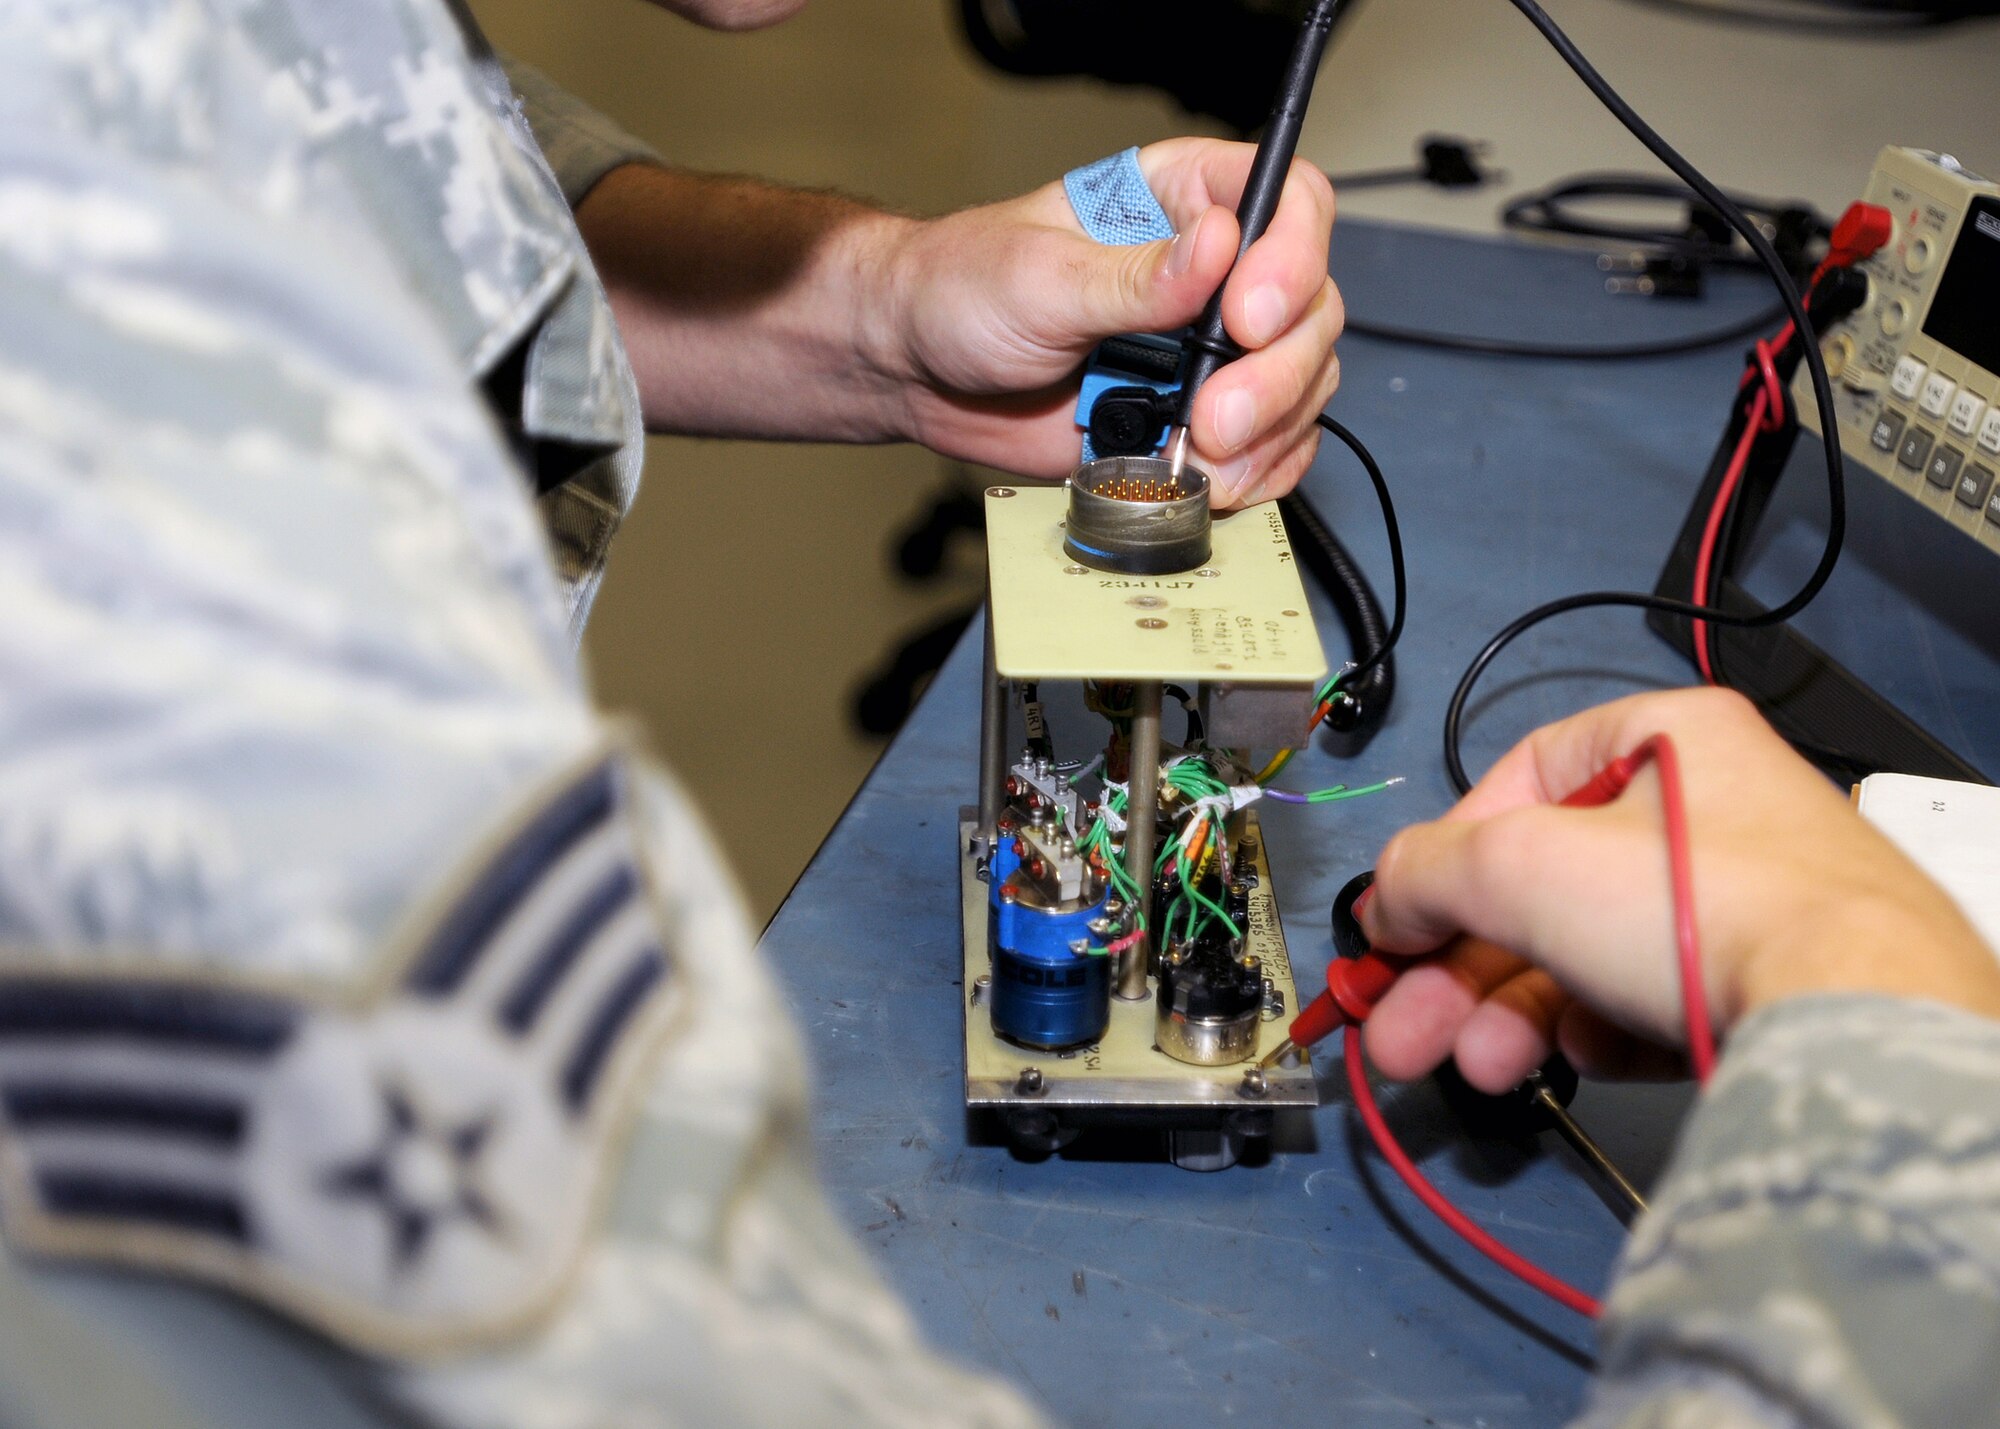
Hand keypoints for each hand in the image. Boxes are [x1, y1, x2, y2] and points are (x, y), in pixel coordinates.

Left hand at [881, 138, 1341, 506]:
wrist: (916, 369)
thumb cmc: (963, 291)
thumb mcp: (1041, 276)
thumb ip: (1133, 276)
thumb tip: (1218, 246)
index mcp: (1183, 201)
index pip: (1289, 203)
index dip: (1291, 258)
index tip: (1247, 316)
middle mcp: (1213, 273)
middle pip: (1311, 306)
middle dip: (1277, 371)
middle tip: (1215, 414)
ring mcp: (1209, 350)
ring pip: (1301, 381)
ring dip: (1270, 429)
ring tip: (1203, 452)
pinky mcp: (1195, 418)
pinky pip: (1270, 445)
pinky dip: (1258, 470)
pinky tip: (1214, 478)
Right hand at [1356, 688, 1999, 1093]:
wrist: (1847, 1020)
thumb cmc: (1709, 906)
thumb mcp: (1519, 864)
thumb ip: (1427, 871)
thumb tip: (1387, 900)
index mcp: (1666, 740)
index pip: (1517, 784)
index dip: (1445, 857)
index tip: (1397, 923)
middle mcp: (1711, 811)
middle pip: (1545, 888)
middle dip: (1461, 970)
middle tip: (1401, 1029)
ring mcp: (1747, 901)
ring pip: (1590, 953)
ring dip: (1513, 1013)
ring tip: (1480, 1066)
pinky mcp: (1768, 984)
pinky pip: (1655, 1002)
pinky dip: (1605, 1032)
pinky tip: (1586, 1058)